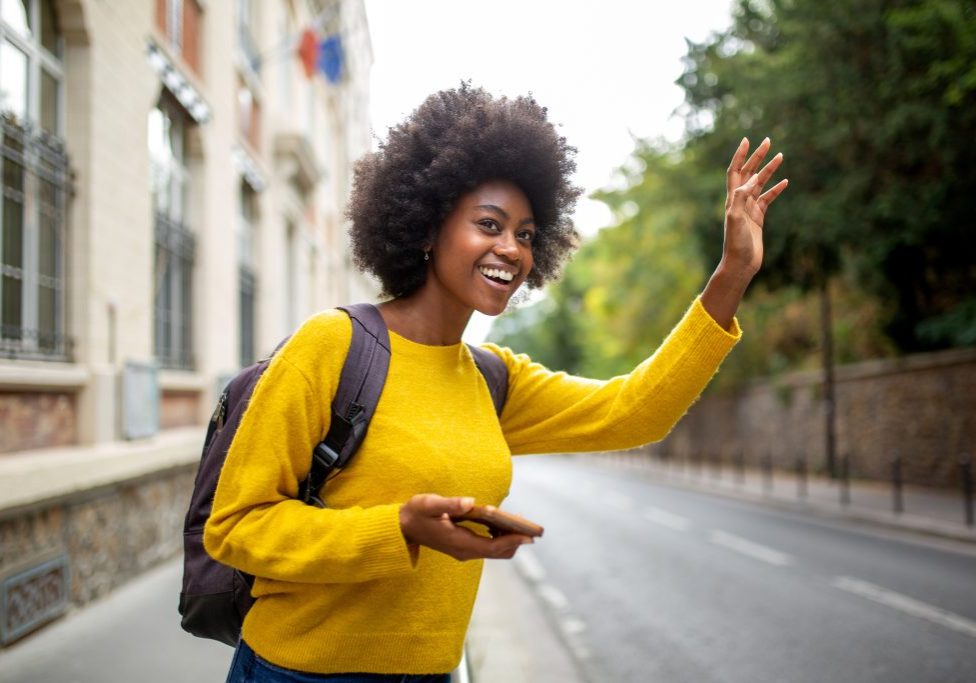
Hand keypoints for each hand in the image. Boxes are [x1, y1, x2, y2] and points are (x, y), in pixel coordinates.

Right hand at [399, 494, 532, 560]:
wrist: (401, 527)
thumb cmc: (416, 513)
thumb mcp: (429, 504)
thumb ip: (450, 504)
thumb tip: (469, 502)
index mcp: (460, 543)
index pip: (493, 546)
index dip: (513, 541)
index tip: (530, 535)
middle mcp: (465, 551)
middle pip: (499, 552)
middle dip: (516, 540)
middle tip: (532, 527)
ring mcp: (464, 551)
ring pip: (495, 550)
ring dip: (509, 539)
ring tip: (520, 522)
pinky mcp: (463, 547)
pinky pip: (488, 546)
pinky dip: (499, 537)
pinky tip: (503, 523)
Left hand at [723, 137, 787, 279]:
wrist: (741, 263)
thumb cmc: (736, 243)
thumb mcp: (736, 218)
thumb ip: (740, 198)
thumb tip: (751, 180)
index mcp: (732, 198)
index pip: (735, 171)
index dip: (740, 155)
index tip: (747, 140)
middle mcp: (739, 201)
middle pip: (749, 173)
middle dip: (757, 157)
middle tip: (768, 141)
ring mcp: (749, 209)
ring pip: (760, 184)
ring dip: (769, 170)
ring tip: (781, 156)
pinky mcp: (758, 218)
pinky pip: (768, 199)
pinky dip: (776, 190)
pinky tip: (785, 181)